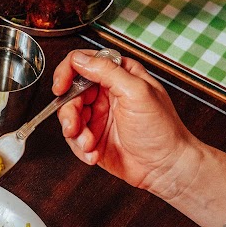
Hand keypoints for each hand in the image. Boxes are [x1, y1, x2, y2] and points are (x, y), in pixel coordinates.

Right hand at [53, 49, 201, 197]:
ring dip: (75, 133)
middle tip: (74, 126)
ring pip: (68, 116)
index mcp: (119, 75)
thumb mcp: (137, 92)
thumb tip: (80, 60)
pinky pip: (73, 138)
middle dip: (69, 112)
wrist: (165, 167)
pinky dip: (80, 147)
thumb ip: (107, 71)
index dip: (67, 73)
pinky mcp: (92, 136)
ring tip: (89, 144)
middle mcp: (106, 93)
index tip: (61, 87)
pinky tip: (94, 153)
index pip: (83, 62)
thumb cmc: (161, 130)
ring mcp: (98, 115)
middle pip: (70, 92)